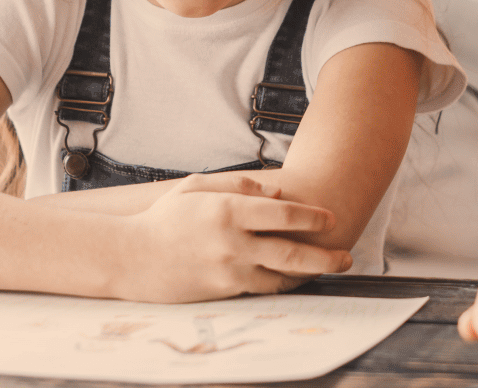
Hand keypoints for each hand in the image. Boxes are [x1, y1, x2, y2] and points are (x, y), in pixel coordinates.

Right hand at [114, 171, 352, 301]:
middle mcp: (232, 243)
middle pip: (292, 253)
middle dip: (325, 257)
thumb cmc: (164, 217)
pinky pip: (261, 289)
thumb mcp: (196, 187)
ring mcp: (228, 271)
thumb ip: (238, 186)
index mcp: (227, 211)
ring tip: (326, 270)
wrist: (130, 258)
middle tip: (346, 257)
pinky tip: (293, 280)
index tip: (329, 218)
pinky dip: (282, 284)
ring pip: (281, 277)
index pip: (283, 214)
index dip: (312, 217)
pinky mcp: (222, 292)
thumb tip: (276, 193)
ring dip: (308, 275)